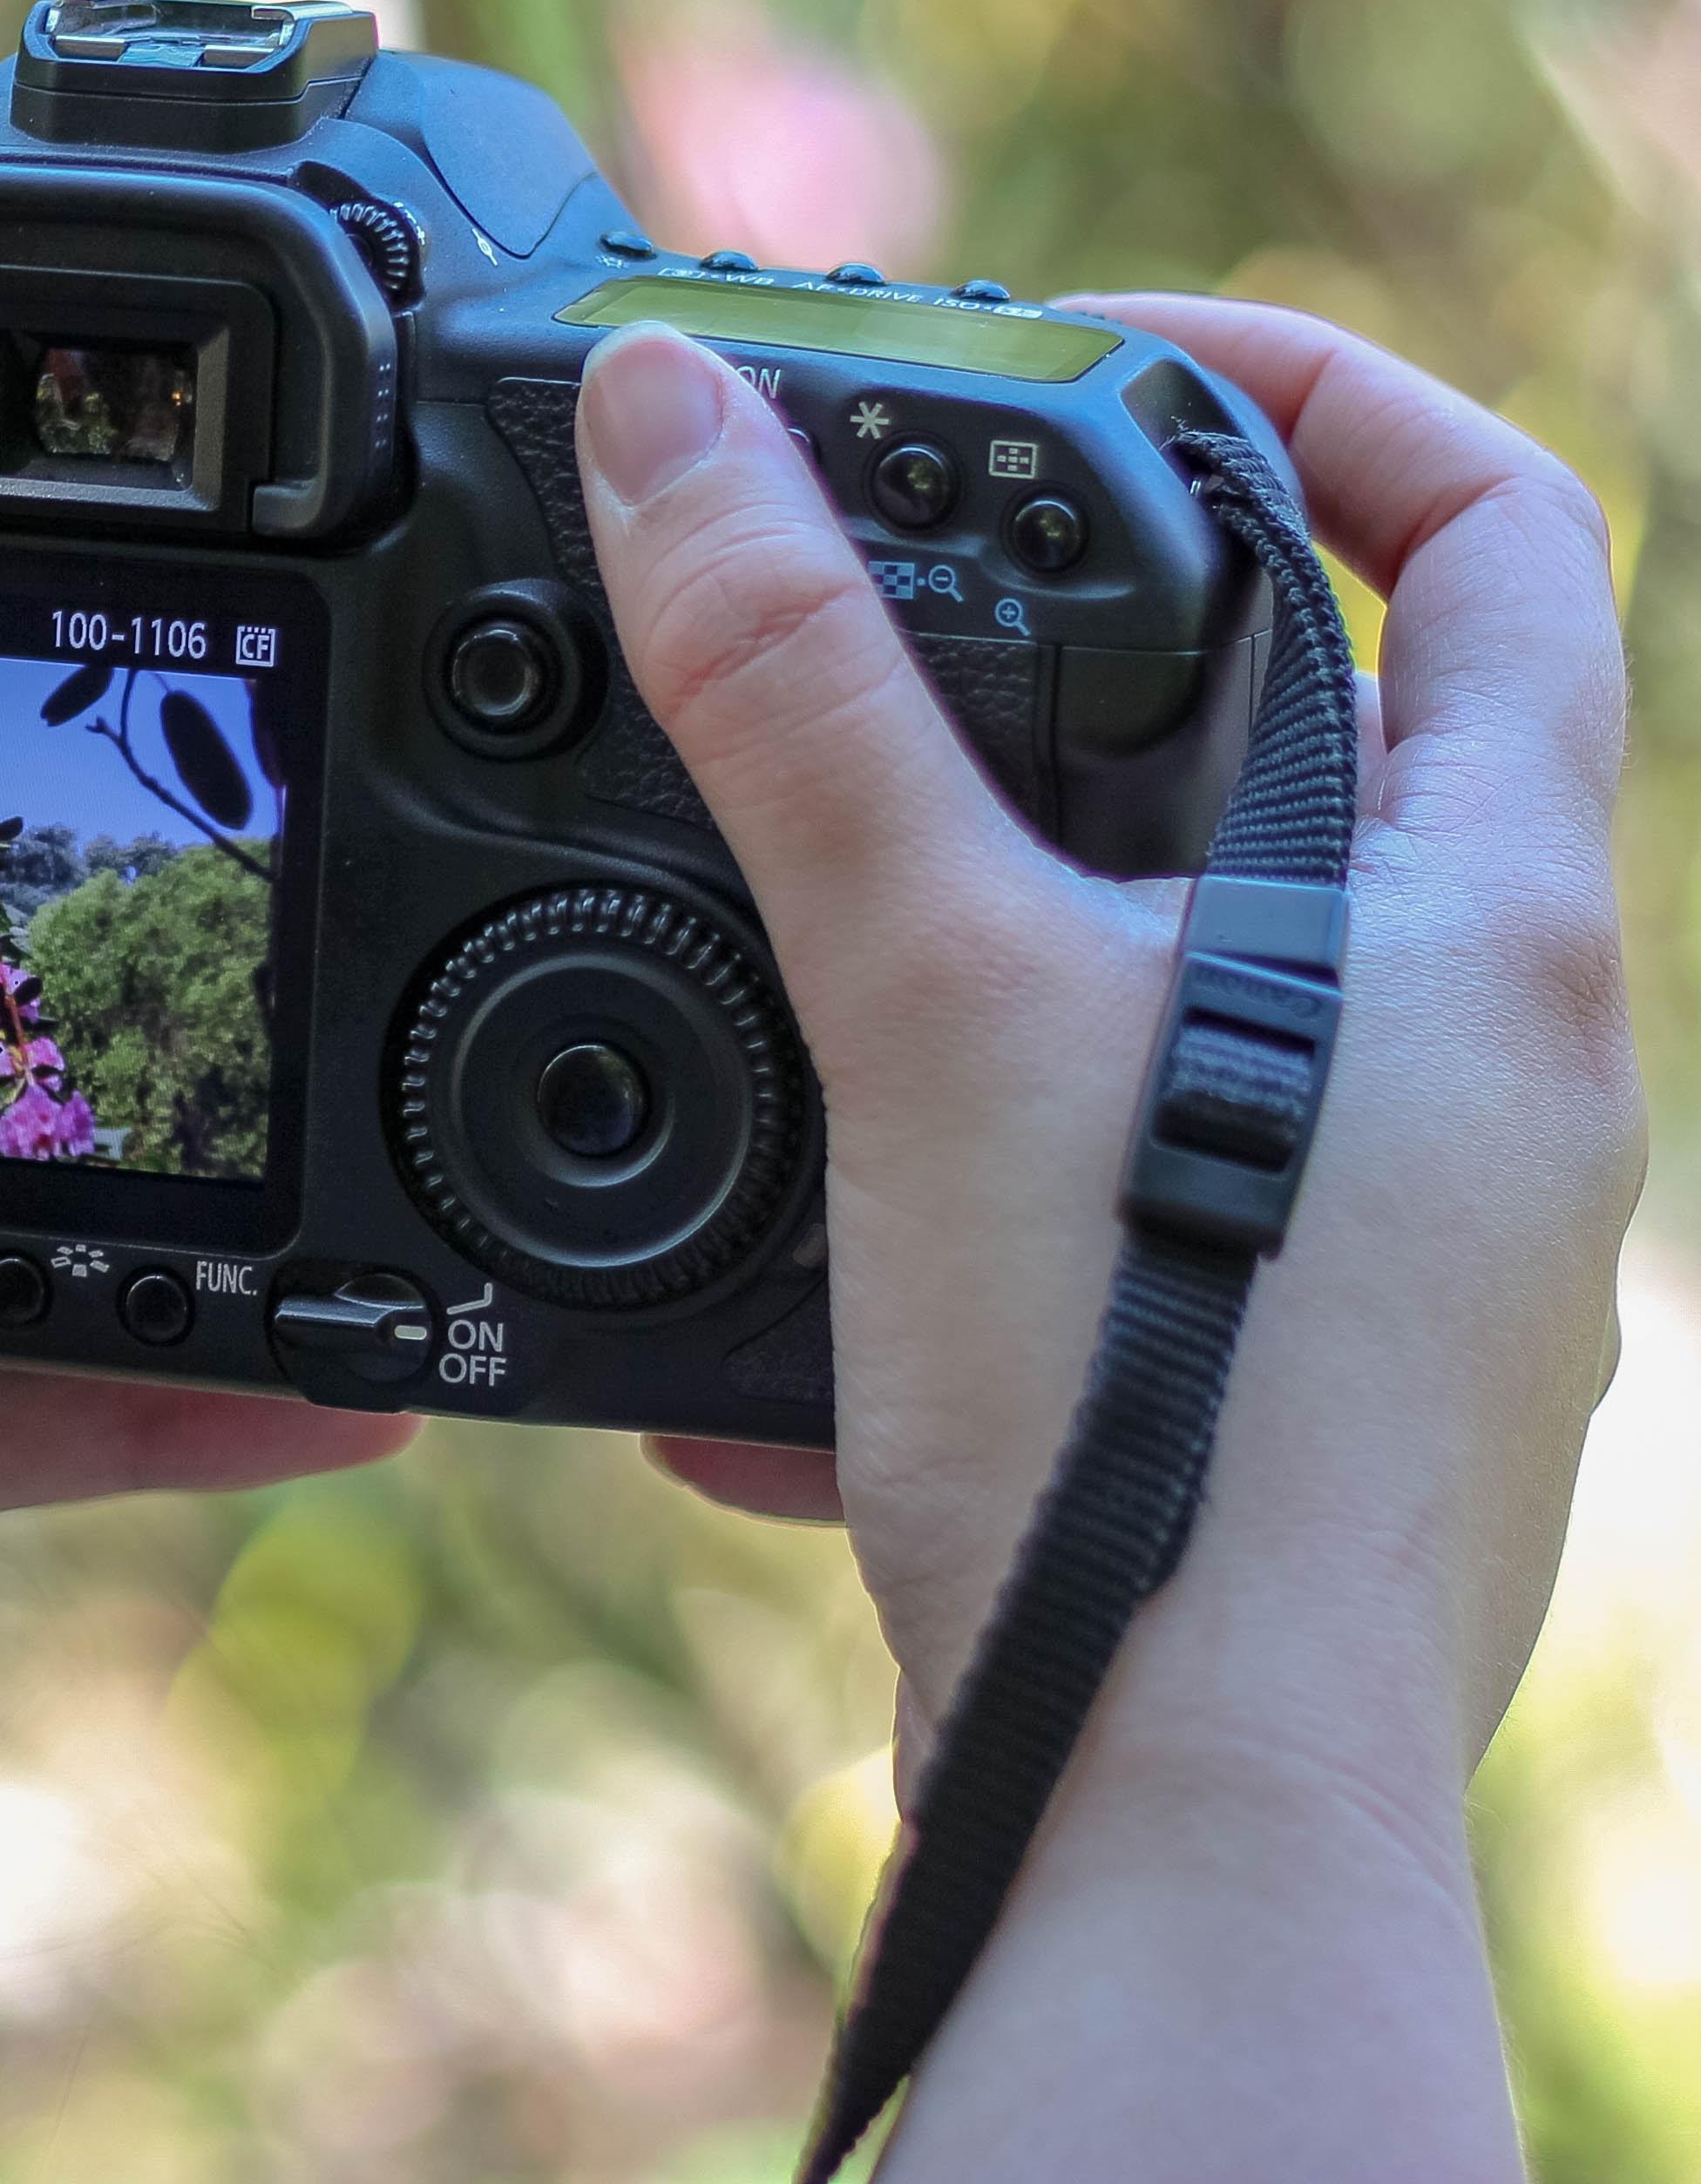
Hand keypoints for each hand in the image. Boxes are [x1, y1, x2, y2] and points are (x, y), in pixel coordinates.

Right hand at [570, 306, 1640, 2174]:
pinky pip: (1171, 1200)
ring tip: (810, 969)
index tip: (1096, 374)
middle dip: (1100, 685)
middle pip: (1351, 752)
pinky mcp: (1344, 1394)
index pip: (1497, 524)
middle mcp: (1519, 1072)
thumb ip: (795, 683)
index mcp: (1494, 920)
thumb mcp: (925, 984)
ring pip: (1236, 992)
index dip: (1317, 391)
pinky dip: (1000, 1175)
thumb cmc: (1136, 1398)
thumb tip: (672, 410)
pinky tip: (814, 1268)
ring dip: (1021, 947)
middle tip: (891, 645)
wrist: (1181, 1816)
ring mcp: (1450, 1248)